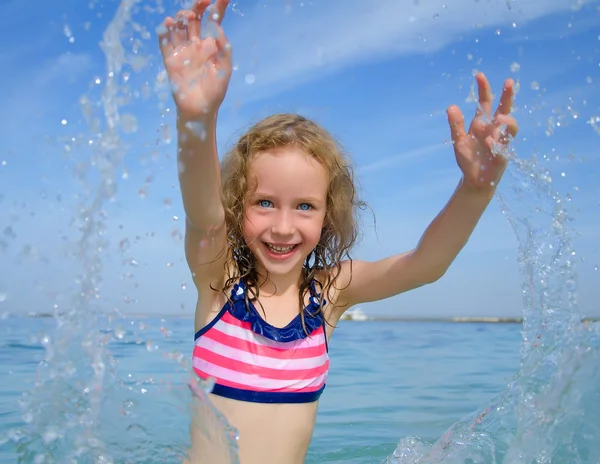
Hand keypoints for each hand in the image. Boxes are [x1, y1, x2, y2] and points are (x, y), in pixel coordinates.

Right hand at [158, 0, 231, 119]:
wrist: (200, 110)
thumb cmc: (215, 91)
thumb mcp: (224, 68)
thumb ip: (223, 48)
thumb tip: (217, 25)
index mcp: (210, 46)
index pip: (213, 21)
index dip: (217, 7)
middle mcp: (194, 45)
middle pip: (193, 18)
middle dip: (197, 6)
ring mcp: (181, 51)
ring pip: (178, 26)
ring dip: (181, 17)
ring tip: (187, 16)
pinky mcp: (170, 60)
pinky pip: (164, 42)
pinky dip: (164, 32)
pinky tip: (168, 25)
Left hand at [447, 73, 518, 192]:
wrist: (474, 180)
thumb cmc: (468, 158)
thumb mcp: (458, 140)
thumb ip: (456, 124)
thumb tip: (451, 106)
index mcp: (482, 124)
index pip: (485, 103)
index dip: (484, 89)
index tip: (479, 75)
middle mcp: (494, 131)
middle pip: (505, 110)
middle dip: (508, 97)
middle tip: (509, 82)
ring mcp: (500, 143)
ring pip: (511, 129)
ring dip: (507, 122)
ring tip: (500, 119)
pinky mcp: (501, 158)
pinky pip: (503, 150)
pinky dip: (496, 145)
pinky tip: (489, 142)